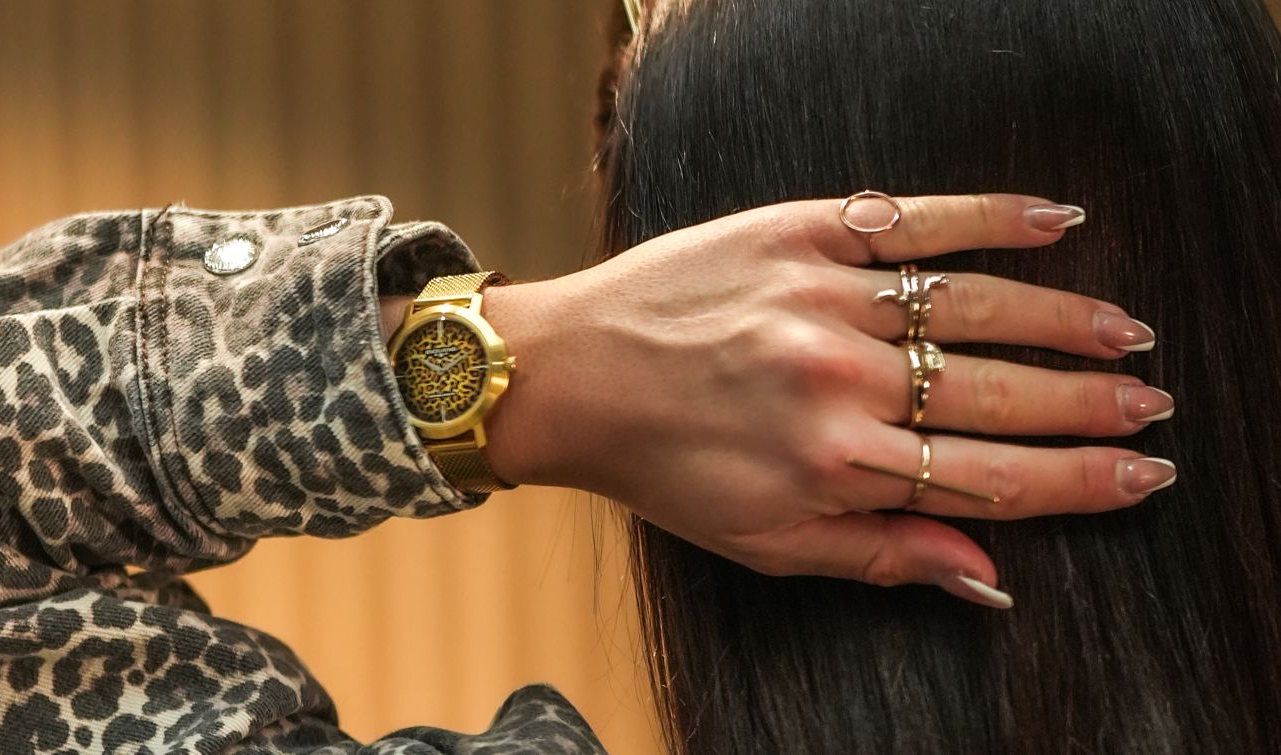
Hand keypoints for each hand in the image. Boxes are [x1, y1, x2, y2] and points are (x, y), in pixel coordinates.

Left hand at [481, 193, 1173, 607]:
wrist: (568, 375)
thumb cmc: (662, 468)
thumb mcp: (763, 541)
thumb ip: (880, 556)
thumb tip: (989, 577)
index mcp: (836, 466)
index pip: (993, 477)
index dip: (1081, 480)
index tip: (1143, 475)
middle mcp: (840, 380)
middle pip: (1002, 393)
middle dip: (1091, 404)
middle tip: (1153, 404)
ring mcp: (823, 299)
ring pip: (978, 306)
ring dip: (1066, 319)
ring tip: (1126, 332)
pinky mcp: (799, 233)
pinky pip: (916, 221)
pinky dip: (992, 218)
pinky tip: (1055, 222)